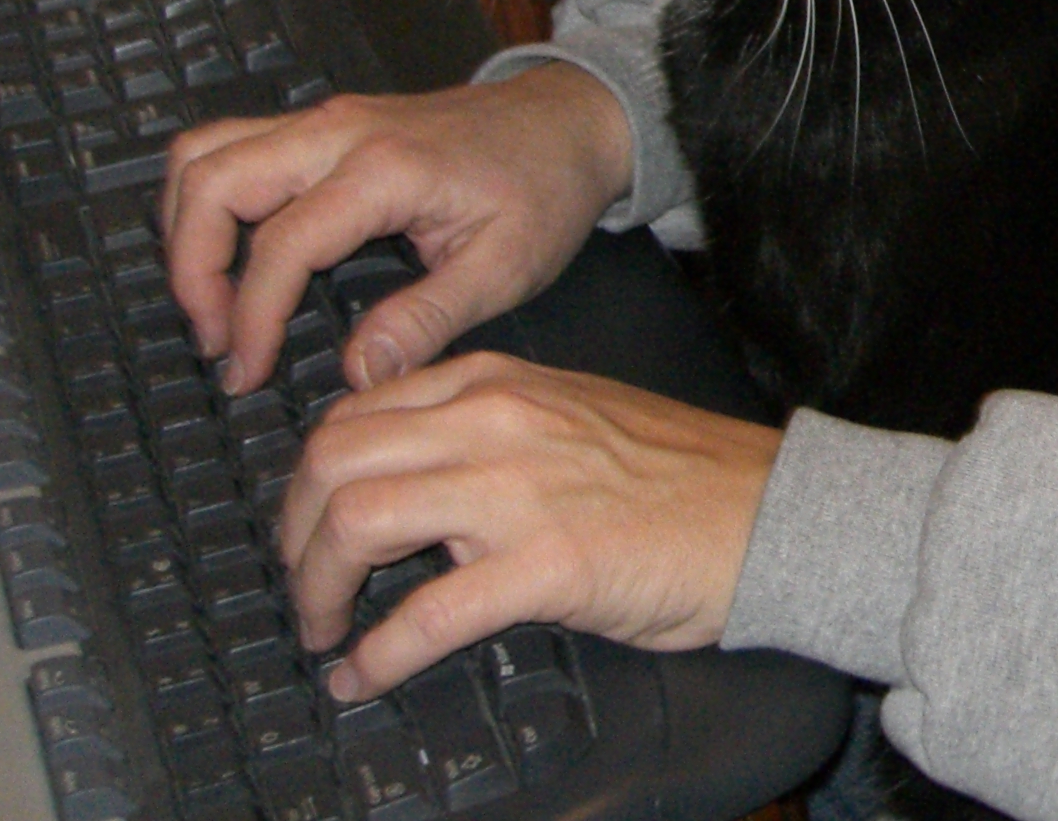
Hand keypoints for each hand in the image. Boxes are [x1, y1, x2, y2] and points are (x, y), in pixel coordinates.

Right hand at [161, 64, 634, 394]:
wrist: (574, 119)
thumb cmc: (547, 187)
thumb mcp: (506, 266)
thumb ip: (427, 320)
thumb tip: (357, 374)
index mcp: (386, 168)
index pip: (281, 243)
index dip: (250, 318)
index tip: (247, 374)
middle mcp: (341, 130)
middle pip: (211, 178)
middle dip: (191, 267)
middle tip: (216, 340)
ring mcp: (327, 119)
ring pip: (206, 152)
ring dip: (188, 227)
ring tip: (212, 304)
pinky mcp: (326, 124)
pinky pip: (235, 147)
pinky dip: (211, 201)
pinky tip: (234, 259)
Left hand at [277, 353, 781, 697]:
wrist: (764, 509)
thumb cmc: (676, 472)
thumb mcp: (567, 413)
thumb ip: (485, 428)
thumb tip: (404, 478)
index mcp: (494, 382)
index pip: (353, 415)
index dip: (310, 481)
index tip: (308, 528)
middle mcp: (492, 421)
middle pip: (331, 462)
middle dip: (293, 534)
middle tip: (305, 585)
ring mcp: (516, 491)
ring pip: (356, 522)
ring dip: (318, 589)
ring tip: (324, 629)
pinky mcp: (545, 564)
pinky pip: (425, 616)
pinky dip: (377, 655)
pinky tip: (365, 676)